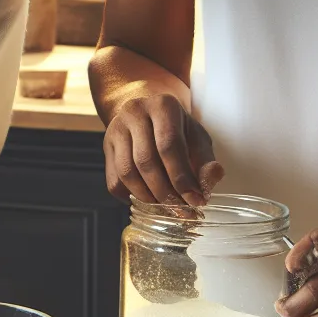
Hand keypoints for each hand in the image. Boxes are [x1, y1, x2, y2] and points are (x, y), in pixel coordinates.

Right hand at [103, 93, 224, 205]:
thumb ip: (206, 160)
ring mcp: (116, 129)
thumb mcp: (197, 139)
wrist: (148, 116)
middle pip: (146, 161)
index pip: (169, 146)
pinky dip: (132, 197)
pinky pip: (115, 181)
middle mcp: (134, 113)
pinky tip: (149, 200)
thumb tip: (211, 179)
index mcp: (163, 106)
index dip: (182, 178)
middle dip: (165, 192)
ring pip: (127, 172)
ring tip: (166, 207)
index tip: (195, 201)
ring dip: (148, 197)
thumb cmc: (178, 130)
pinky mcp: (106, 147)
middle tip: (181, 210)